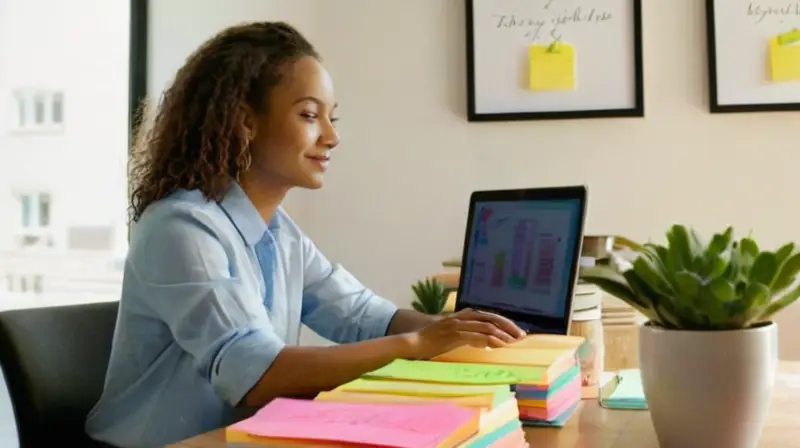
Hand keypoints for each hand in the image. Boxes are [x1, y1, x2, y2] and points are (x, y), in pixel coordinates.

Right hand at [407, 308, 525, 359]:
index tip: (517, 332)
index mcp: (464, 315)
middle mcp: (463, 317)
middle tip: (521, 336)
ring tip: (511, 342)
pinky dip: (487, 340)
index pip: (489, 315)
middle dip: (508, 327)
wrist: (415, 341)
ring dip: (500, 334)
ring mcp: (458, 324)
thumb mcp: (455, 335)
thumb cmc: (434, 340)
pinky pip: (474, 335)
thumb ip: (469, 335)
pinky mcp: (453, 334)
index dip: (505, 322)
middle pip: (491, 318)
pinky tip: (496, 345)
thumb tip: (485, 342)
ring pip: (485, 326)